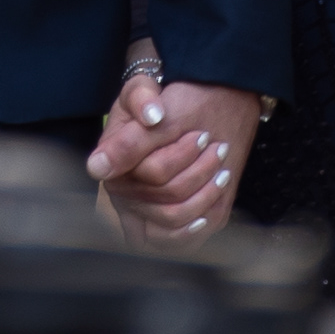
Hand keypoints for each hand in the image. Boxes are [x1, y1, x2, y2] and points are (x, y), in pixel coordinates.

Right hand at [88, 71, 260, 249]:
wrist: (179, 118)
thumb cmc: (159, 105)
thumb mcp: (144, 90)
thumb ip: (140, 100)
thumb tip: (147, 118)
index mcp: (113, 163)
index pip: (151, 170)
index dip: (179, 157)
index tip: (202, 136)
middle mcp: (120, 194)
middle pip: (166, 193)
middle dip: (199, 169)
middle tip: (217, 146)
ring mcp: (138, 215)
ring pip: (173, 217)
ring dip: (206, 193)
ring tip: (221, 168)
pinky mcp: (157, 232)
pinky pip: (175, 242)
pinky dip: (197, 225)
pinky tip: (211, 204)